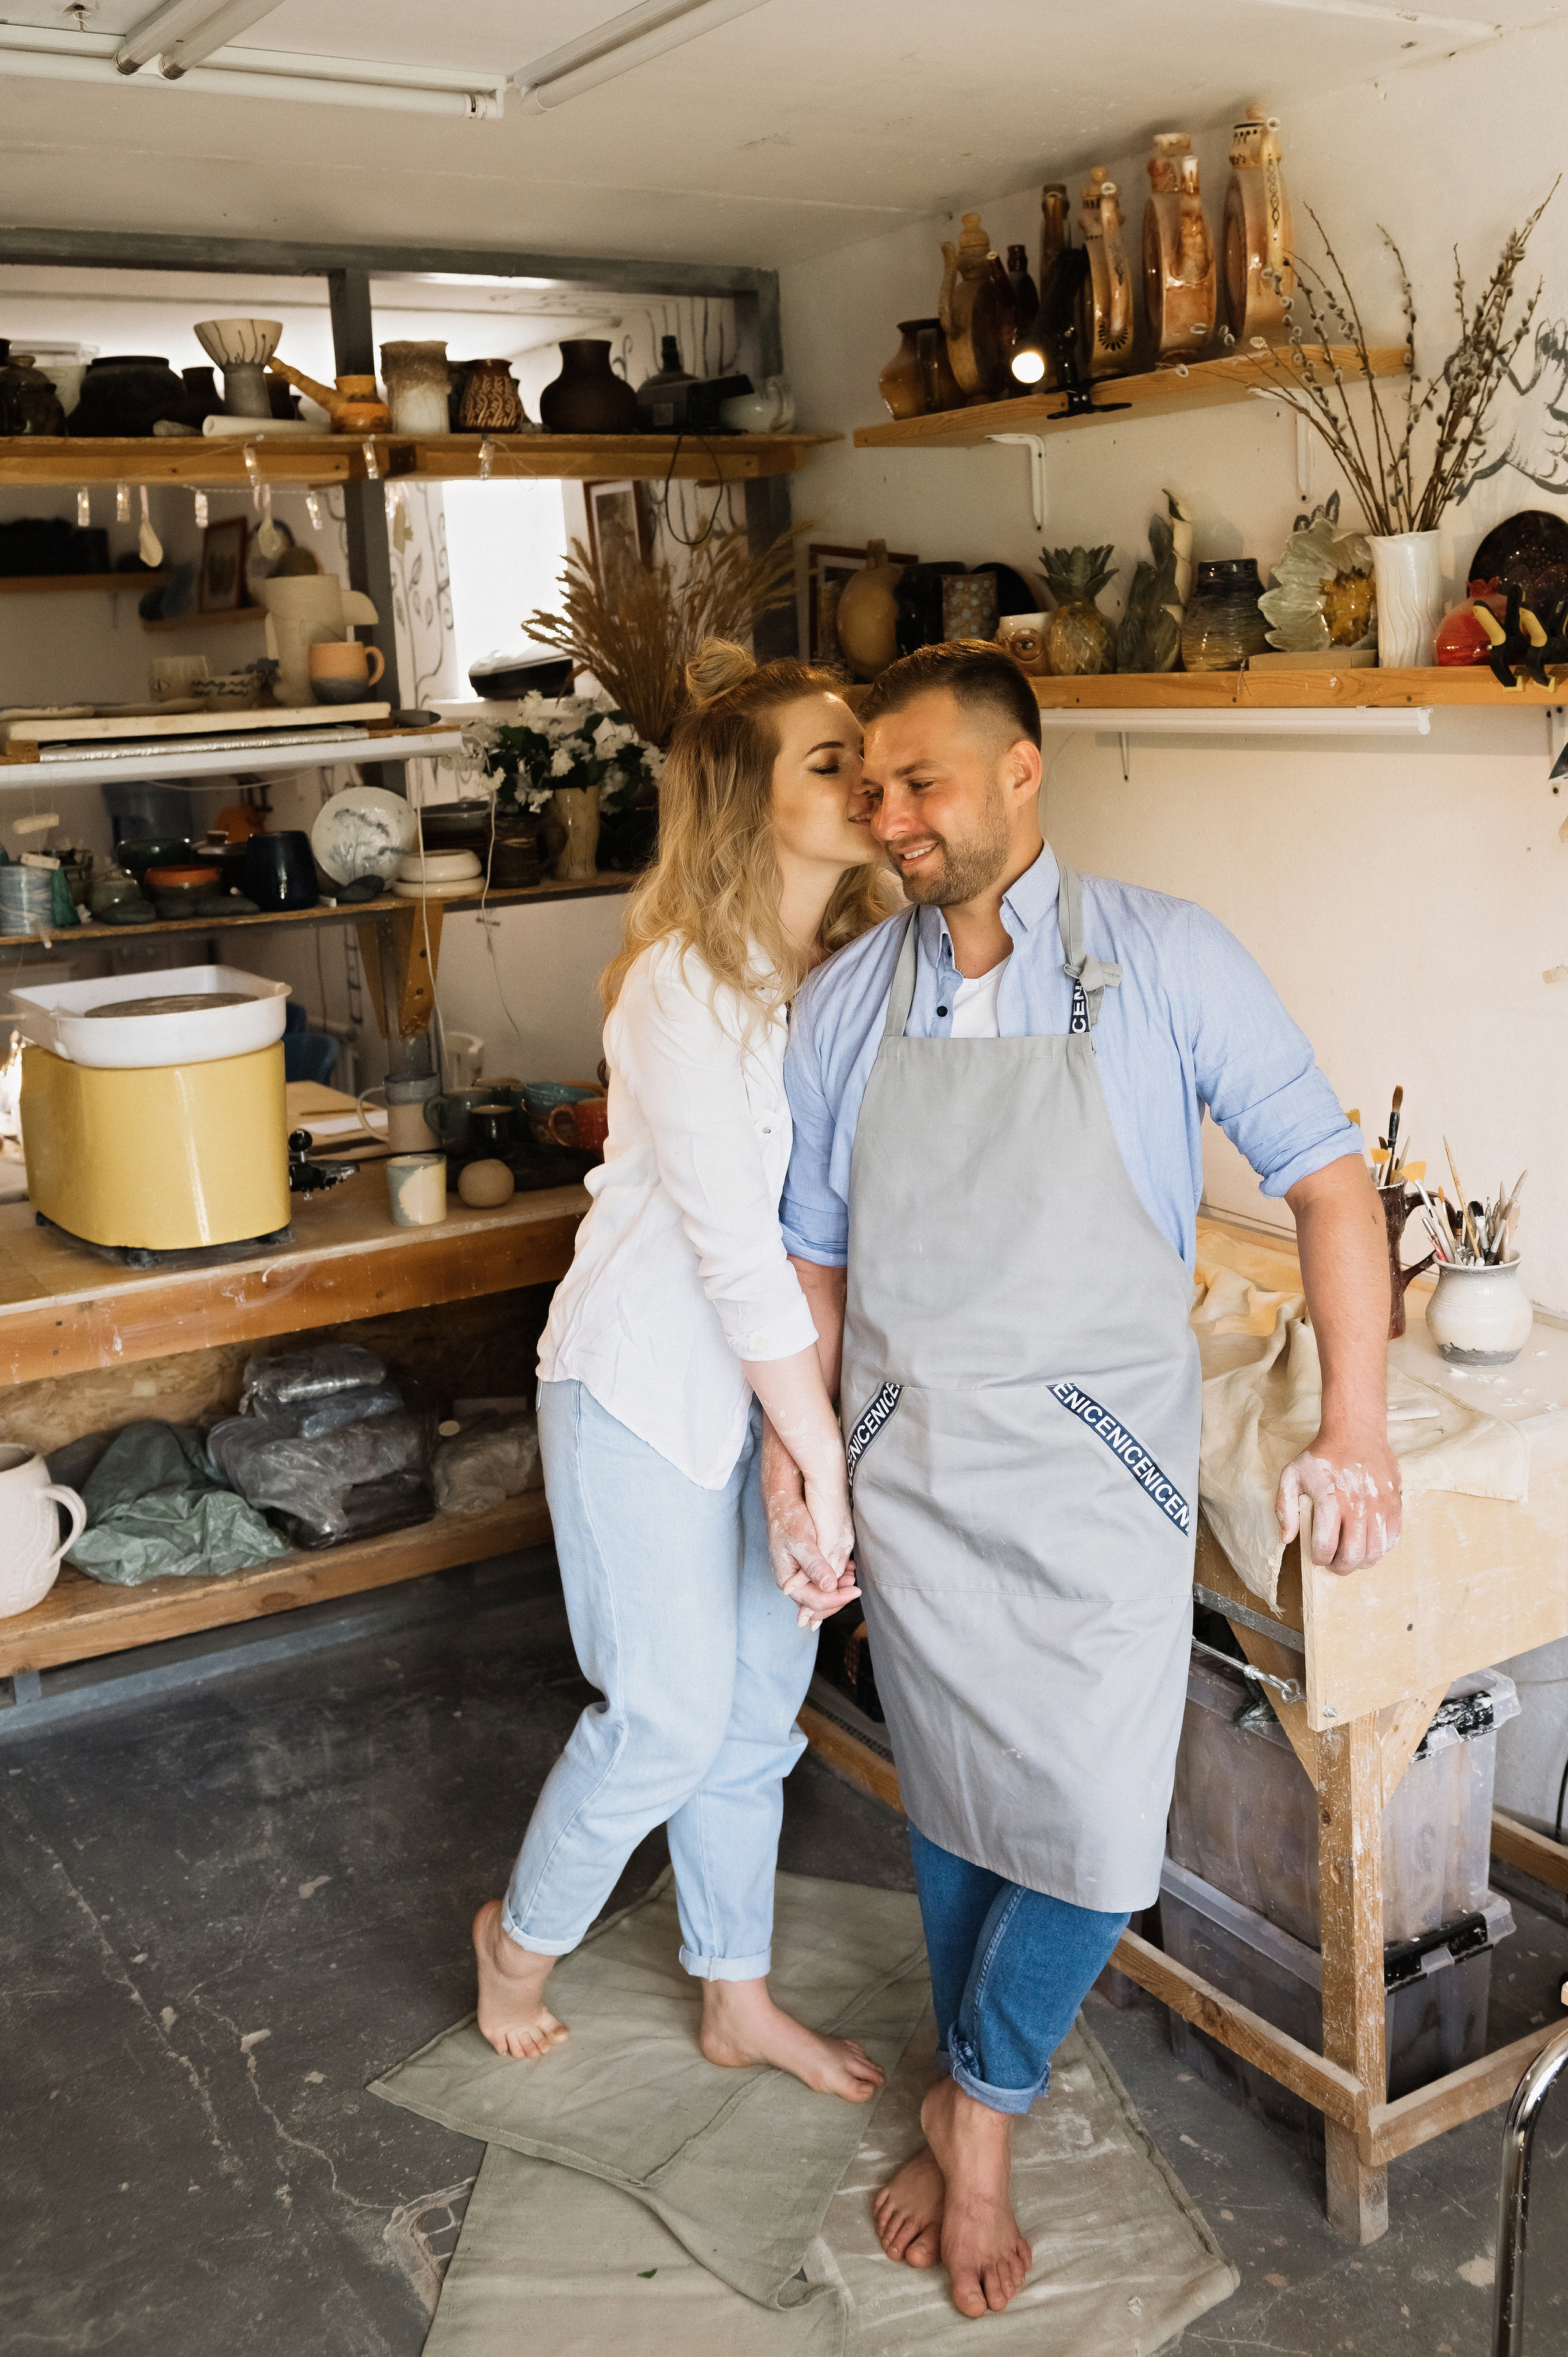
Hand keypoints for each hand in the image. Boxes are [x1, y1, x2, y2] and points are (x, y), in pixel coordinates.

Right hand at [762, 1420, 859, 1627]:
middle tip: (856, 1588)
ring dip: (839, 1589)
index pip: (814, 1602)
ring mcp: (799, 1575)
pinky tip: (848, 1570)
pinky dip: (836, 1578)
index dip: (835, 1600)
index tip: (855, 1590)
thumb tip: (828, 1586)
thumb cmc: (789, 1520)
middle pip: (817, 1603)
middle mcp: (793, 1582)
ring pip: (821, 1593)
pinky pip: (822, 1581)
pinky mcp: (807, 1566)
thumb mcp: (801, 1542)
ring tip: (853, 1577)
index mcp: (787, 1580)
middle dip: (838, 1598)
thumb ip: (814, 1566)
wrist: (783, 1503)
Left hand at [1275, 1430, 1401, 1573]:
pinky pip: (1392, 1539)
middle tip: (1334, 1563)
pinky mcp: (1395, 1504)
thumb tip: (1287, 1538)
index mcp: (1330, 1499)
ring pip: (1375, 1552)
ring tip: (1351, 1556)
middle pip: (1353, 1555)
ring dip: (1361, 1562)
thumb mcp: (1292, 1475)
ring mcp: (1380, 1506)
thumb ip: (1285, 1508)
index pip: (1325, 1546)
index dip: (1319, 1558)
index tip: (1317, 1556)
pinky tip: (1368, 1543)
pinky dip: (1380, 1549)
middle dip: (1340, 1567)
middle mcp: (1357, 1505)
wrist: (1356, 1433)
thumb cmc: (1321, 1456)